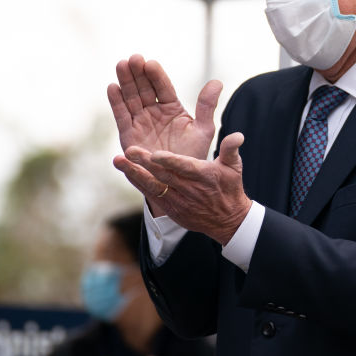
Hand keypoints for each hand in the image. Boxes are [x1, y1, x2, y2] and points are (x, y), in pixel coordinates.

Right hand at [108, 56, 221, 213]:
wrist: (179, 182)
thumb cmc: (192, 156)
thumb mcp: (204, 130)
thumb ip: (207, 106)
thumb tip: (217, 81)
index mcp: (173, 108)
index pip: (163, 87)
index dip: (156, 75)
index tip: (150, 63)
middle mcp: (155, 112)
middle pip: (144, 88)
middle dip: (138, 73)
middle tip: (133, 58)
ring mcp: (141, 122)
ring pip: (131, 98)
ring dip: (125, 82)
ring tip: (121, 65)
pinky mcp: (129, 135)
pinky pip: (122, 116)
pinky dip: (116, 102)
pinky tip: (112, 87)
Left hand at [115, 132, 250, 245]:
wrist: (227, 220)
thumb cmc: (230, 188)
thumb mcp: (234, 167)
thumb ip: (231, 149)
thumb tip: (237, 135)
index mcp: (204, 176)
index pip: (185, 167)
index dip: (170, 161)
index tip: (155, 153)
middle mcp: (189, 190)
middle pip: (163, 175)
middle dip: (144, 163)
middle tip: (129, 150)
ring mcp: (178, 201)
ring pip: (153, 186)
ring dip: (134, 173)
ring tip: (118, 160)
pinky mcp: (171, 208)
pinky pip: (151, 194)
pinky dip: (138, 182)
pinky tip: (126, 171)